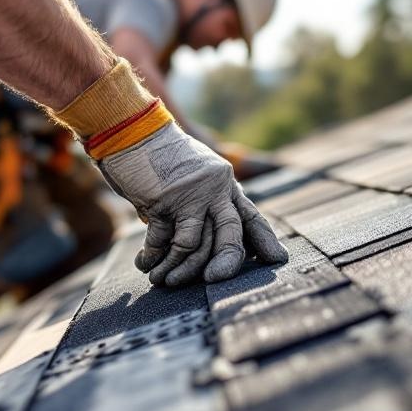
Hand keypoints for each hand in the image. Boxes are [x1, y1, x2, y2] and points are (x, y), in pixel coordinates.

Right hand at [98, 122, 287, 286]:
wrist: (133, 129)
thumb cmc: (163, 159)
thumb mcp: (197, 175)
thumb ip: (208, 203)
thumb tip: (212, 246)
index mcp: (226, 184)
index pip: (251, 216)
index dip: (265, 240)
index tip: (278, 259)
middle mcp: (213, 189)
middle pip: (230, 232)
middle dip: (226, 262)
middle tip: (215, 280)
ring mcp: (188, 194)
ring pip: (193, 243)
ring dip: (177, 268)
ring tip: (163, 280)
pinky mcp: (161, 200)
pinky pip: (161, 239)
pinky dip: (152, 257)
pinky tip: (145, 264)